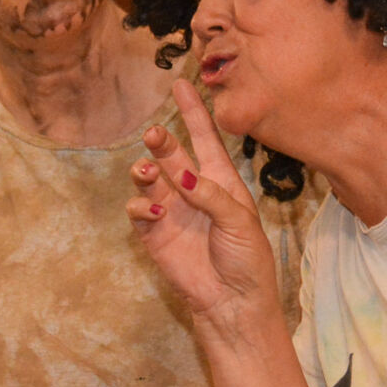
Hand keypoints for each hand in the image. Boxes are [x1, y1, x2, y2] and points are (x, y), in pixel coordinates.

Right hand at [128, 80, 279, 322]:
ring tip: (149, 171)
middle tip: (155, 135)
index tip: (180, 84)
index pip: (204, 139)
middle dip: (161, 140)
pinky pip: (138, 208)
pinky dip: (142, 204)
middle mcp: (193, 190)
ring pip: (149, 176)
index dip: (193, 112)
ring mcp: (172, 210)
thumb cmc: (247, 260)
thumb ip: (212, 196)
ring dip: (145, 169)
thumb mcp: (240, 223)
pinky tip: (156, 211)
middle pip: (172, 153)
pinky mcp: (154, 233)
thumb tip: (183, 177)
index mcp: (221, 182)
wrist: (233, 302)